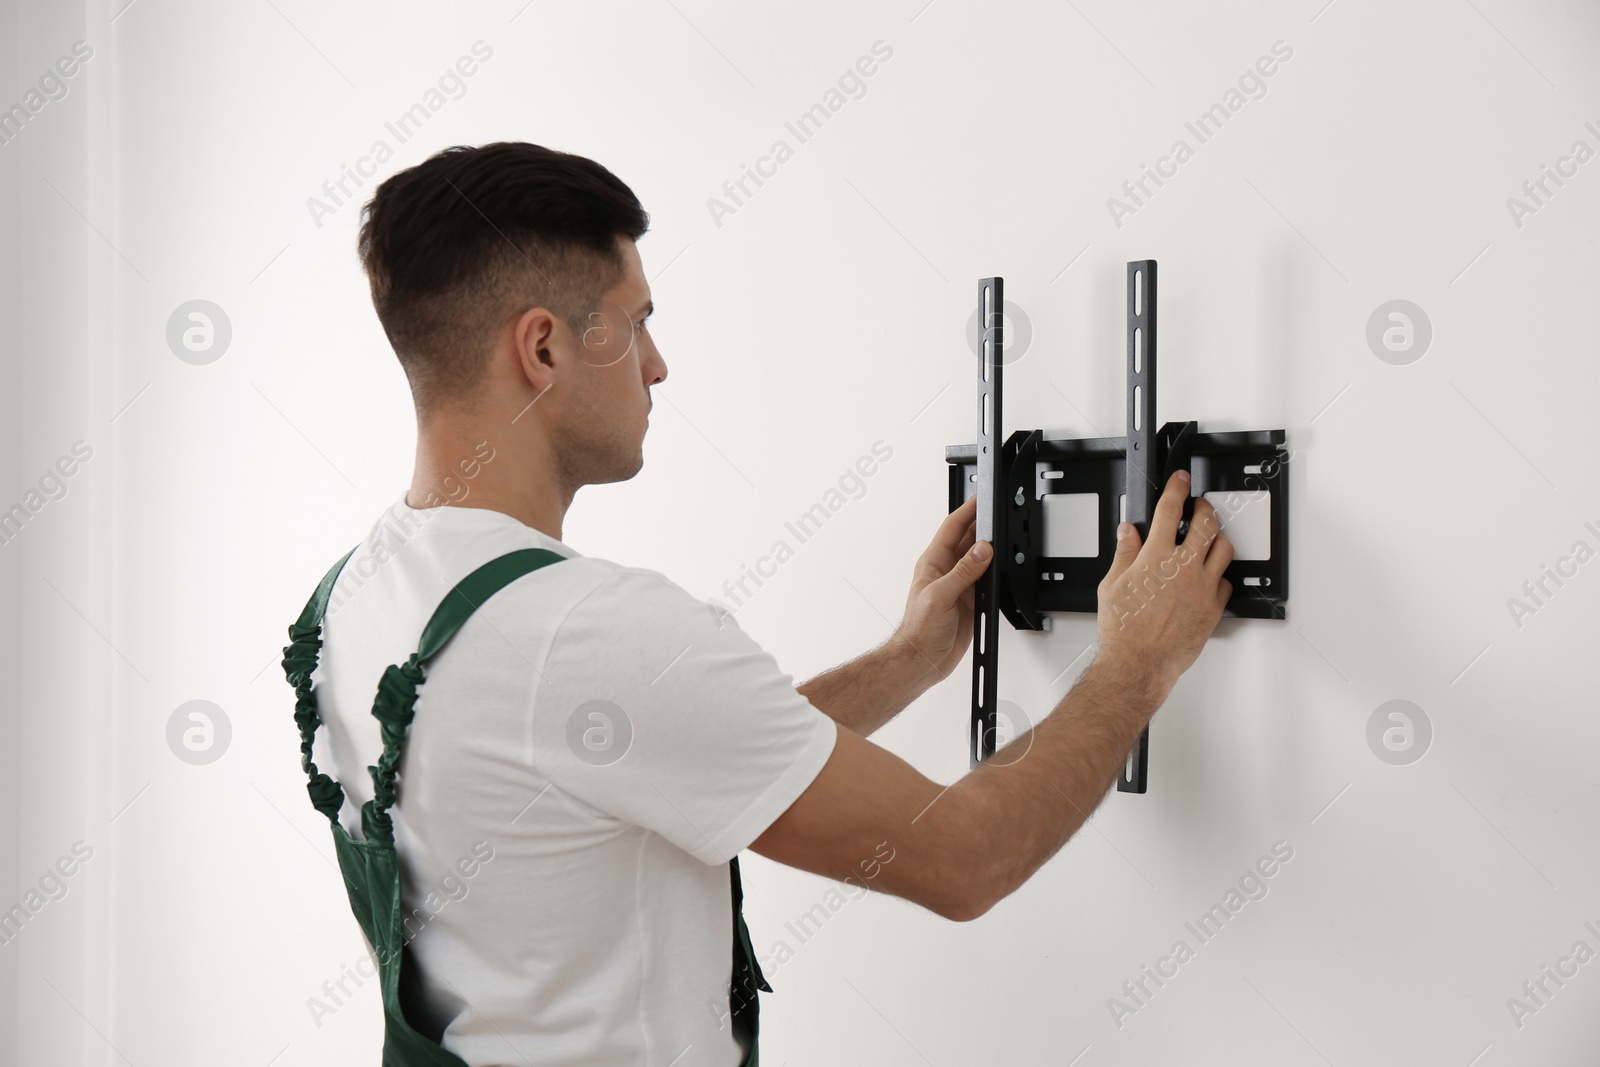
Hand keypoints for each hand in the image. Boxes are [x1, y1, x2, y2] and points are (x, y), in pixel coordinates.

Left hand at [893, 495, 992, 682]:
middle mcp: (946, 570)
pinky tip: (1002, 567)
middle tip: (1000, 513)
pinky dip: (996, 572)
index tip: (982, 498)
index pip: (953, 528)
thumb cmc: (919, 629)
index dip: (967, 511)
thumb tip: (982, 550)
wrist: (923, 659)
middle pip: (968, 539)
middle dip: (983, 525)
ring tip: (1004, 537)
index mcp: (933, 563)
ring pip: (979, 558)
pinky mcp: (970, 599)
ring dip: (991, 549)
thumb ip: (963, 572)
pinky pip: (987, 579)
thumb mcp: (940, 596)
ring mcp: (959, 584)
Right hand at [1095, 470, 1232, 700]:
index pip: (1170, 510)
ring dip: (1216, 539)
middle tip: (1200, 506)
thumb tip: (1129, 532)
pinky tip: (1207, 577)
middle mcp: (1183, 568)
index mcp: (1155, 557)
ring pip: (1224, 549)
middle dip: (1204, 508)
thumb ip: (1124, 553)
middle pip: (1206, 523)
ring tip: (1208, 539)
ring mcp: (1202, 587)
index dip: (1177, 489)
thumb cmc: (1124, 630)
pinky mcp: (1213, 607)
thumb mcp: (1112, 585)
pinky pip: (1225, 581)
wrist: (1139, 662)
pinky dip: (1218, 574)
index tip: (1180, 480)